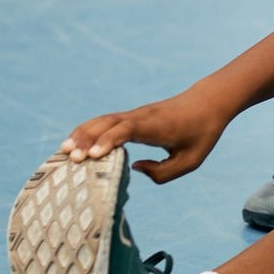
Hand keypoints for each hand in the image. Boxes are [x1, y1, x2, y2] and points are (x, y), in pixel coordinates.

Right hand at [62, 90, 233, 184]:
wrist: (209, 102)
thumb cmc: (202, 132)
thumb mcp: (190, 160)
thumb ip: (163, 172)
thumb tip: (134, 168)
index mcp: (157, 127)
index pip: (128, 129)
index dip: (110, 141)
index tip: (96, 155)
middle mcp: (142, 117)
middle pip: (109, 124)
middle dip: (88, 139)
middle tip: (70, 158)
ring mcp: (135, 115)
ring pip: (103, 120)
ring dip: (83, 134)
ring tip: (64, 152)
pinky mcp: (132, 117)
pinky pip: (106, 122)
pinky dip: (89, 130)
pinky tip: (74, 143)